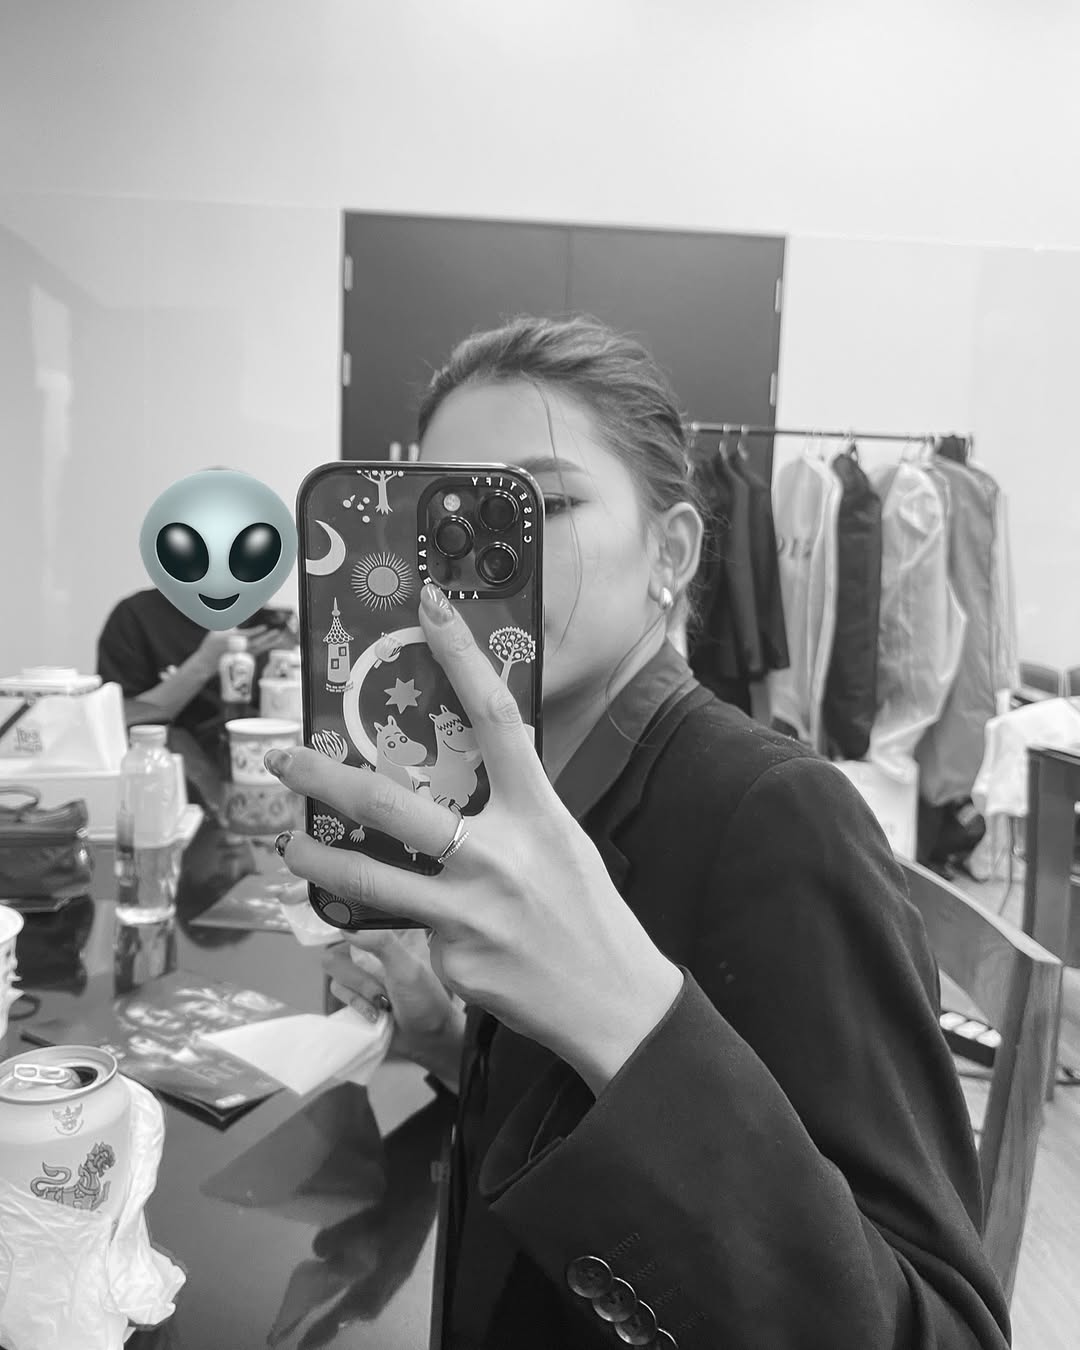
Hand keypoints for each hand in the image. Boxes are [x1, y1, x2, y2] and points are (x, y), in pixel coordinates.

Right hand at [193, 624, 278, 674]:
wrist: (207, 661)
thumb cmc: (213, 643)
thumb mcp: (219, 630)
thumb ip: (232, 624)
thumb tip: (243, 617)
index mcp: (231, 639)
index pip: (247, 635)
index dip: (257, 631)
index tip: (265, 627)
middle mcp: (238, 647)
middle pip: (256, 642)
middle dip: (268, 637)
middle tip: (277, 632)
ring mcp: (241, 654)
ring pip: (259, 648)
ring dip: (270, 643)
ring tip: (279, 637)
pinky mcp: (243, 658)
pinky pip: (258, 652)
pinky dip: (265, 647)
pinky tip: (272, 643)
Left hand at [268, 581, 683, 1094]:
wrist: (615, 1004)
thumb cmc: (586, 915)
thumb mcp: (560, 844)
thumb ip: (509, 814)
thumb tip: (449, 789)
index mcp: (538, 812)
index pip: (497, 717)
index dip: (462, 656)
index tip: (429, 606)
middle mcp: (501, 853)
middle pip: (395, 803)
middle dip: (328, 779)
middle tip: (286, 760)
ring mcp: (471, 909)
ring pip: (371, 875)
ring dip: (319, 858)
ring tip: (292, 846)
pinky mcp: (452, 957)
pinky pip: (408, 928)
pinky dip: (405, 924)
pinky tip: (426, 932)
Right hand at [323, 929, 462, 1073]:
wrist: (427, 1040)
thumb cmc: (425, 1001)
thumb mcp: (407, 968)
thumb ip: (381, 943)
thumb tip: (347, 927)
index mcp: (387, 934)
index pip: (355, 919)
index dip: (344, 924)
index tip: (351, 943)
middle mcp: (371, 949)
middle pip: (337, 950)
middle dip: (358, 978)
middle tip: (382, 991)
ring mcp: (361, 972)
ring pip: (335, 974)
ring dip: (360, 993)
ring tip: (384, 1004)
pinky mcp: (354, 994)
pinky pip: (337, 992)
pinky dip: (357, 1005)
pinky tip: (376, 1014)